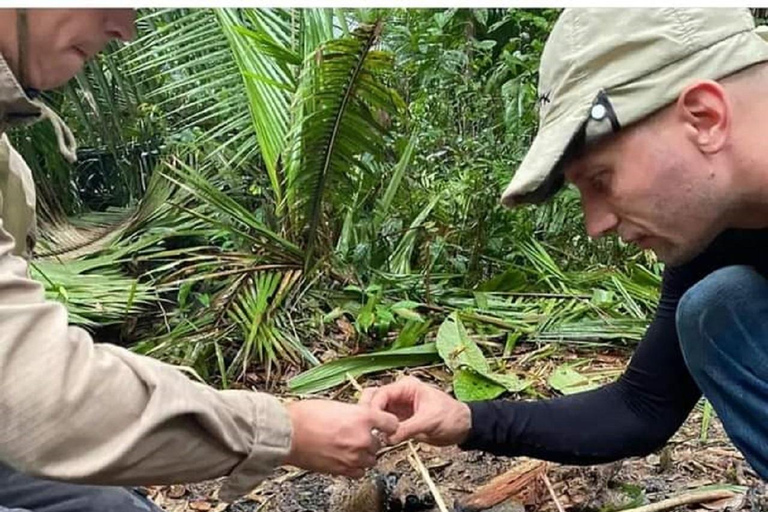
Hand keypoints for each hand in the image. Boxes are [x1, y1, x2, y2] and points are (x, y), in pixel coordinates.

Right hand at [283, 400, 397, 477]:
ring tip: (350, 447)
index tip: (383, 425)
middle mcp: (362, 438)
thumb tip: (362, 414)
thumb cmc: (305, 415)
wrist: (287, 432)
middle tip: (357, 434)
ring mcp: (353, 456)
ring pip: (371, 459)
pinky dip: (355, 467)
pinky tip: (346, 458)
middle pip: (380, 443)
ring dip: (364, 454)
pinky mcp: (342, 470)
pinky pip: (359, 472)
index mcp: (363, 417)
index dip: (387, 424)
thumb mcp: (336, 404)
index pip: (391, 423)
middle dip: (370, 439)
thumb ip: (354, 412)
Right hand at [359, 376, 471, 445]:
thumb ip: (407, 428)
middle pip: (375, 401)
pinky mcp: (399, 420)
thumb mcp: (429, 421)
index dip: (374, 407)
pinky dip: (380, 430)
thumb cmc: (451, 417)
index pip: (382, 393)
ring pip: (377, 413)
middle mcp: (399, 395)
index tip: (371, 422)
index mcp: (406, 387)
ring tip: (371, 436)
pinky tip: (377, 439)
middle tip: (366, 428)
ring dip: (373, 423)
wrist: (462, 428)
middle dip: (369, 414)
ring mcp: (398, 408)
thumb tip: (388, 438)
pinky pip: (385, 424)